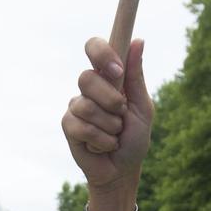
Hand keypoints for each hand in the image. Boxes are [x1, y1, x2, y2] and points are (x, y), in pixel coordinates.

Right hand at [62, 38, 153, 198]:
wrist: (123, 170)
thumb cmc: (134, 137)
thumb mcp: (142, 107)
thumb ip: (136, 76)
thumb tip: (139, 40)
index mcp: (108, 77)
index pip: (94, 47)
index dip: (101, 53)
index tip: (117, 70)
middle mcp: (89, 88)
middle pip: (87, 77)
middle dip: (111, 101)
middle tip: (121, 114)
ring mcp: (76, 106)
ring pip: (87, 106)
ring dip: (109, 126)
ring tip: (114, 135)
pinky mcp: (68, 125)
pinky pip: (82, 127)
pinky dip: (101, 140)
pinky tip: (103, 146)